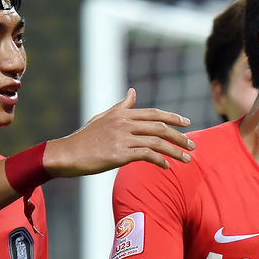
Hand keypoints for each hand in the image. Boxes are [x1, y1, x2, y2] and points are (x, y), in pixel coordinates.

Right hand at [42, 88, 194, 175]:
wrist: (66, 154)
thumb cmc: (85, 138)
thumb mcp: (103, 117)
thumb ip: (121, 106)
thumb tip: (133, 92)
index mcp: (121, 113)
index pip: (153, 113)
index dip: (172, 117)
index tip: (187, 123)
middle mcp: (123, 123)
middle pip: (159, 127)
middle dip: (179, 137)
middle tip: (193, 145)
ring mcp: (121, 138)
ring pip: (157, 142)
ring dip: (175, 151)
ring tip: (186, 159)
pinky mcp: (119, 154)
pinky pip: (147, 155)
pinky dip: (160, 161)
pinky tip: (167, 167)